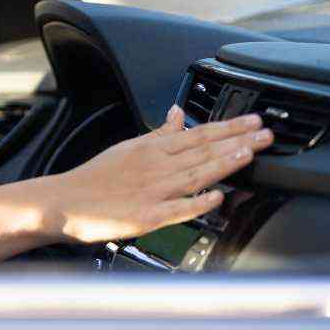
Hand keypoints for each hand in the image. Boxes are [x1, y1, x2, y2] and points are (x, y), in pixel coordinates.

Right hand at [37, 105, 271, 243]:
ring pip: (193, 174)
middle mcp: (155, 167)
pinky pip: (175, 210)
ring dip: (222, 164)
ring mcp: (151, 191)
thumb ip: (158, 133)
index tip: (254, 121)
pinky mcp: (144, 217)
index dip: (229, 127)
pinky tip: (215, 197)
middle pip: (202, 152)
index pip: (198, 134)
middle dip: (237, 141)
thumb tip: (179, 113)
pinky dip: (196, 203)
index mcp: (151, 149)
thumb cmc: (95, 177)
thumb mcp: (127, 147)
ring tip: (248, 154)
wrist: (63, 202)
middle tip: (266, 134)